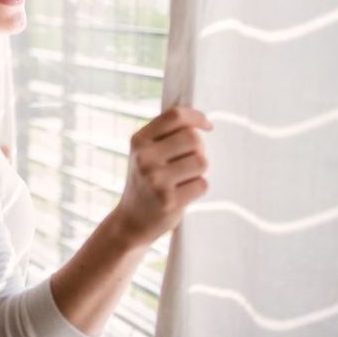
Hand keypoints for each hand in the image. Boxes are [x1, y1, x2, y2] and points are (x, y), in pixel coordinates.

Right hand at [113, 106, 211, 247]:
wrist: (131, 220)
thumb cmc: (145, 182)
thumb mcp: (144, 153)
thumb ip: (165, 135)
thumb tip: (198, 121)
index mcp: (138, 140)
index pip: (174, 116)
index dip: (196, 117)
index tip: (206, 125)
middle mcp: (144, 157)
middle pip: (192, 139)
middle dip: (198, 149)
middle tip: (189, 161)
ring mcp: (155, 179)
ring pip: (201, 162)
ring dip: (198, 171)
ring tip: (184, 179)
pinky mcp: (169, 200)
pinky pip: (202, 184)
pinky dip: (197, 188)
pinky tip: (182, 194)